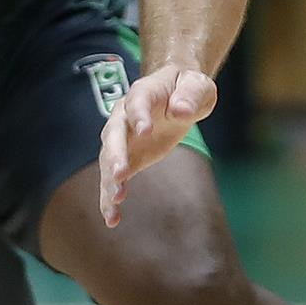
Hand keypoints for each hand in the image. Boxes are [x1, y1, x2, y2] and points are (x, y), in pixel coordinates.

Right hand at [98, 62, 215, 226]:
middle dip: (115, 153)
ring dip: (109, 180)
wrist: (177, 94)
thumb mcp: (197, 85)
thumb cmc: (187, 87)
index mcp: (144, 92)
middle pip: (114, 134)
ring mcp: (123, 138)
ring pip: (109, 160)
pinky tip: (112, 218)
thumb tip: (180, 110)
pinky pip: (114, 178)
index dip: (139, 115)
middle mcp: (125, 115)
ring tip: (114, 202)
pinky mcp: (127, 158)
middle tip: (119, 173)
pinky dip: (110, 198)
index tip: (144, 131)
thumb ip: (190, 95)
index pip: (137, 102)